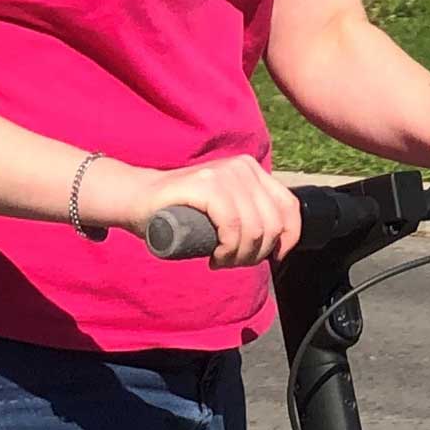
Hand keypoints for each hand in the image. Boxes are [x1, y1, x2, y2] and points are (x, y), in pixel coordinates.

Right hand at [91, 154, 302, 268]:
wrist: (139, 200)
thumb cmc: (182, 213)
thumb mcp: (226, 211)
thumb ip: (250, 215)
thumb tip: (278, 242)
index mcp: (252, 170)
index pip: (290, 207)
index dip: (287, 240)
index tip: (270, 258)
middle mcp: (242, 167)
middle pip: (272, 225)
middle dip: (256, 255)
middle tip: (232, 262)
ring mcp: (224, 173)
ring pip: (254, 230)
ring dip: (239, 257)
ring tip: (221, 261)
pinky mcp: (206, 185)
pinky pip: (232, 227)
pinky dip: (227, 250)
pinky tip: (215, 258)